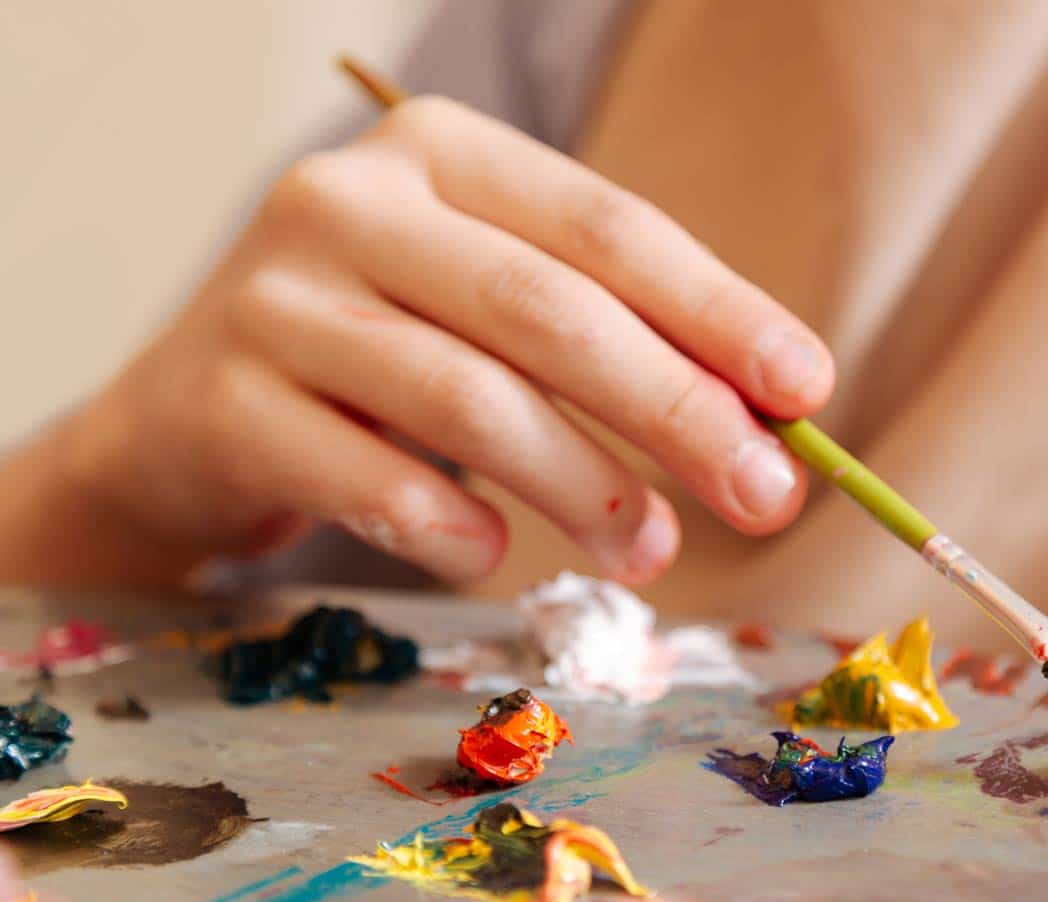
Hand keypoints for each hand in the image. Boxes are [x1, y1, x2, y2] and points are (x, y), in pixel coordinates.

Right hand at [43, 96, 831, 587]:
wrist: (192, 416)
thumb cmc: (383, 358)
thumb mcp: (497, 318)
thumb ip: (618, 343)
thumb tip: (773, 420)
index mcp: (442, 153)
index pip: (610, 229)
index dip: (719, 312)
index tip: (807, 392)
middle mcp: (351, 202)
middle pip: (550, 311)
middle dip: (677, 412)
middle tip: (765, 497)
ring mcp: (274, 298)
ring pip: (467, 397)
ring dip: (584, 486)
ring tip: (653, 551)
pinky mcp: (223, 402)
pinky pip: (365, 478)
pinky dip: (449, 527)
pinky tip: (494, 555)